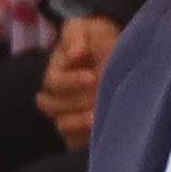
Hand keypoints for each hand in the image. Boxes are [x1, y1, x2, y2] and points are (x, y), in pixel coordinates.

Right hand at [35, 10, 117, 145]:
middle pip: (53, 106)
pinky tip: (99, 131)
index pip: (55, 81)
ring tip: (98, 118)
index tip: (93, 76)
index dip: (71, 80)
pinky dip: (82, 139)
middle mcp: (58, 95)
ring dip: (78, 122)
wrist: (117, 52)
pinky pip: (73, 142)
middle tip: (98, 99)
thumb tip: (75, 54)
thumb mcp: (90, 29)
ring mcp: (68, 114)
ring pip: (61, 126)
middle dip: (75, 102)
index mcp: (57, 72)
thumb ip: (77, 36)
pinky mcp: (80, 131)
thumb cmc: (99, 39)